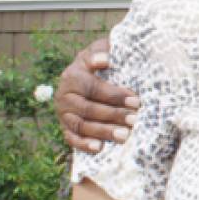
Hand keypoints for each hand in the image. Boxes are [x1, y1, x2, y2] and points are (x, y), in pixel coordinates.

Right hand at [56, 37, 139, 152]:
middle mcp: (64, 95)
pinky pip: (71, 138)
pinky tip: (100, 148)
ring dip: (103, 132)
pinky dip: (84, 144)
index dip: (115, 95)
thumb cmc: (99, 62)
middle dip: (113, 115)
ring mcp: (63, 113)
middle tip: (134, 120)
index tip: (136, 101)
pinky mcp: (64, 127)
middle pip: (88, 109)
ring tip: (124, 136)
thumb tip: (105, 59)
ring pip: (81, 125)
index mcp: (72, 76)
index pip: (94, 88)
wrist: (84, 74)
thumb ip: (101, 51)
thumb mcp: (99, 51)